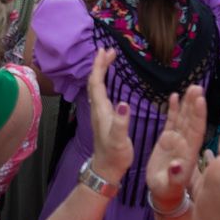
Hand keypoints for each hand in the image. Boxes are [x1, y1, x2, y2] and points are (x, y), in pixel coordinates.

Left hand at [82, 47, 133, 183]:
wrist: (107, 169)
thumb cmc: (114, 155)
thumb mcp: (119, 139)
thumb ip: (121, 122)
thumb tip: (124, 103)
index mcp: (100, 110)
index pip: (96, 82)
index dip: (99, 66)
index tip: (106, 51)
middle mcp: (97, 109)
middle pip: (95, 81)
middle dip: (100, 64)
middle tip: (108, 50)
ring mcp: (100, 113)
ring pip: (97, 87)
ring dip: (101, 72)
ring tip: (109, 60)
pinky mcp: (105, 118)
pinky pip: (102, 93)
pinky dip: (105, 82)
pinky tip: (111, 82)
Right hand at [144, 87, 206, 211]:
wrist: (163, 191)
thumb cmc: (167, 189)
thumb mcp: (170, 185)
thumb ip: (175, 176)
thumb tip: (177, 165)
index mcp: (189, 152)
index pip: (197, 130)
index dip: (199, 115)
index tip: (201, 100)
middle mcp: (186, 143)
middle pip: (192, 120)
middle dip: (195, 104)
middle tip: (197, 87)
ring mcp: (177, 139)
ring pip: (184, 118)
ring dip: (187, 103)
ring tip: (191, 87)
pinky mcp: (167, 138)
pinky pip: (172, 120)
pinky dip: (174, 109)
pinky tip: (175, 96)